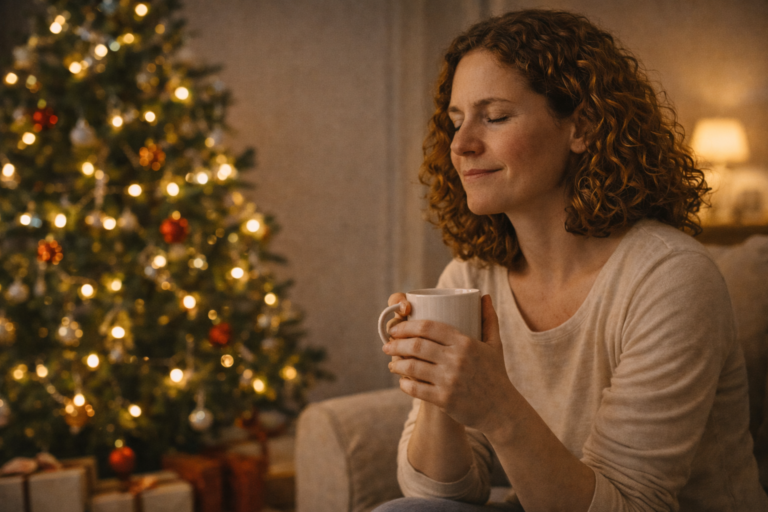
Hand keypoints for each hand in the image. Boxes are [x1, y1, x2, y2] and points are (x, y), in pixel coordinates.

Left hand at [384, 295, 513, 432]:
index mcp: (466, 343)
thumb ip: (488, 319)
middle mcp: (457, 360)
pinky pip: (416, 389)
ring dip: (397, 364)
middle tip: (387, 344)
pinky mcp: (444, 399)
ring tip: (391, 363)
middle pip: (417, 346)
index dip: (407, 326)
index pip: (429, 327)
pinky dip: (405, 384)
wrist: (502, 410)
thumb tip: (484, 296)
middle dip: (397, 344)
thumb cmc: (495, 374)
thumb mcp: (495, 345)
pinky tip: (402, 381)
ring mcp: (450, 380)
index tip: (396, 328)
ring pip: (413, 367)